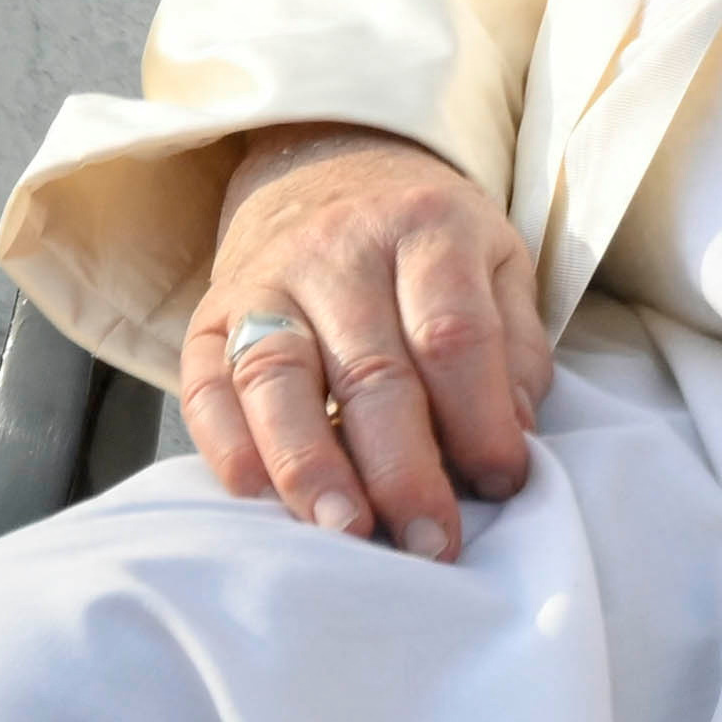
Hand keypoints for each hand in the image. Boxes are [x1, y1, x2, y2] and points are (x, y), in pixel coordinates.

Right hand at [185, 127, 548, 562]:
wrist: (330, 177)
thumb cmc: (430, 247)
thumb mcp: (498, 264)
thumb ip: (513, 347)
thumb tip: (514, 435)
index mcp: (429, 227)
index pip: (455, 333)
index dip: (480, 417)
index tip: (503, 483)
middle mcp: (340, 251)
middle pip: (371, 370)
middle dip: (403, 469)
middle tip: (430, 544)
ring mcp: (266, 284)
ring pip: (279, 380)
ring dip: (311, 470)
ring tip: (346, 536)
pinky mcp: (209, 319)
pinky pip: (207, 388)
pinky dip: (229, 449)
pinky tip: (259, 500)